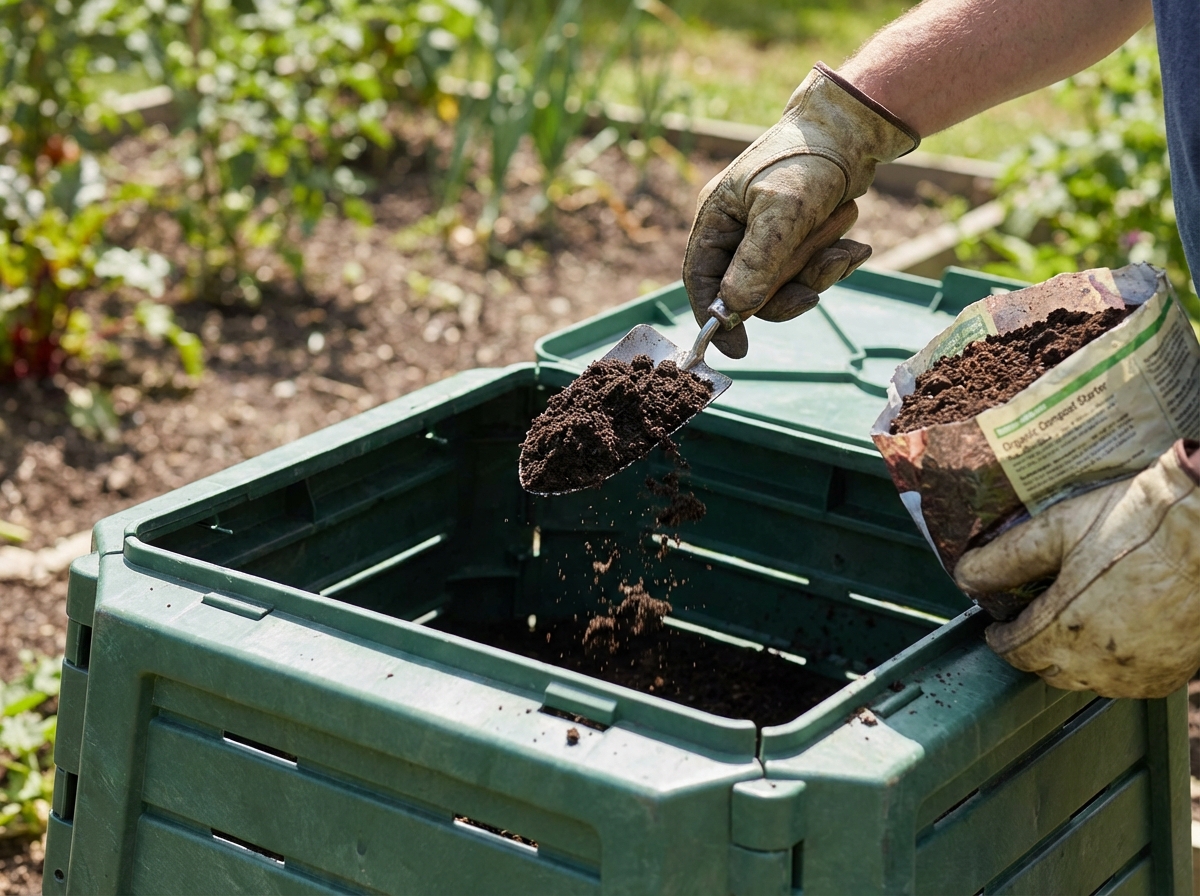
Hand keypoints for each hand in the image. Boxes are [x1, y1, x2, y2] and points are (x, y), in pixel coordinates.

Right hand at [682, 63, 917, 357]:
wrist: (856, 130)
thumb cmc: (809, 159)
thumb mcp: (782, 212)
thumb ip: (757, 263)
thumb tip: (733, 310)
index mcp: (717, 219)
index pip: (700, 280)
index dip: (714, 317)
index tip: (738, 351)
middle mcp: (738, 231)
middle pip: (749, 291)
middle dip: (787, 291)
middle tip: (815, 291)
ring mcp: (769, 236)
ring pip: (785, 284)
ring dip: (818, 272)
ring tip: (844, 247)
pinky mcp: (800, 238)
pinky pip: (810, 271)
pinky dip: (834, 263)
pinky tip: (854, 247)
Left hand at [954, 441, 1199, 698]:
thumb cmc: (1136, 522)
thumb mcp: (1058, 528)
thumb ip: (1004, 558)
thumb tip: (965, 576)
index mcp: (1065, 628)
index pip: (1015, 650)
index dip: (1000, 638)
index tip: (996, 628)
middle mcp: (1100, 661)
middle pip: (1049, 671)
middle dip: (1032, 651)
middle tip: (1029, 625)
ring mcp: (1140, 672)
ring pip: (1089, 682)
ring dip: (1071, 663)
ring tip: (1069, 632)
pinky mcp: (1173, 672)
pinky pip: (1131, 683)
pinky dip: (1113, 669)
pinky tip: (1114, 641)